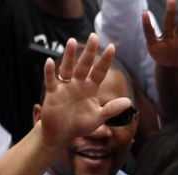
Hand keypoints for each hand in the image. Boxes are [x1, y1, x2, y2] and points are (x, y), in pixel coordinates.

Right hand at [39, 34, 132, 148]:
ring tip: (71, 41)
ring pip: (67, 68)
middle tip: (93, 36)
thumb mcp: (97, 118)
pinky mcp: (52, 93)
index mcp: (90, 88)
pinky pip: (51, 81)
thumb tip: (128, 102)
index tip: (112, 47)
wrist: (60, 134)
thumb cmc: (79, 125)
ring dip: (69, 56)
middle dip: (89, 52)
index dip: (105, 60)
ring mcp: (65, 87)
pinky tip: (49, 62)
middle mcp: (78, 84)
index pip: (99, 72)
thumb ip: (111, 109)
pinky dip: (49, 72)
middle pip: (84, 65)